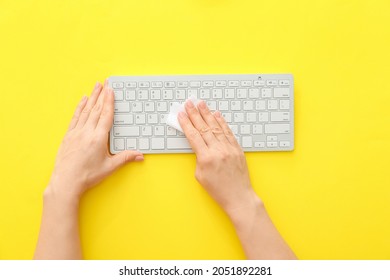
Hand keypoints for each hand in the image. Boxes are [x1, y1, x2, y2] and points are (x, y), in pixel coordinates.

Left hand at [46, 81, 143, 201]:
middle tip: (106, 82)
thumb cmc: (87, 176)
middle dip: (102, 94)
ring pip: (86, 111)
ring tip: (96, 86)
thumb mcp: (109, 168)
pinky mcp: (68, 136)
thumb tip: (140, 155)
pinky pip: (75, 117)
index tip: (111, 90)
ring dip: (92, 97)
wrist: (66, 182)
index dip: (109, 101)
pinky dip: (80, 107)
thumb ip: (125, 158)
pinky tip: (83, 100)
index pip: (105, 115)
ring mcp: (76, 133)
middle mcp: (86, 132)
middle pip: (96, 109)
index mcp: (98, 138)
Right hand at [178, 100, 260, 215]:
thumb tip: (199, 144)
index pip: (194, 136)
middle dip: (195, 114)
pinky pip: (228, 132)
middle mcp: (218, 150)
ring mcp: (229, 148)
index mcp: (206, 158)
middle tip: (189, 103)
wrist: (238, 197)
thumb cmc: (218, 190)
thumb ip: (199, 157)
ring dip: (207, 114)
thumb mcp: (200, 176)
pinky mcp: (237, 149)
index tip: (181, 114)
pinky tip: (217, 114)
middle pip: (204, 128)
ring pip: (216, 127)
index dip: (186, 123)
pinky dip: (222, 122)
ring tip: (201, 104)